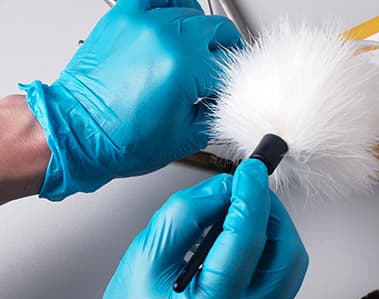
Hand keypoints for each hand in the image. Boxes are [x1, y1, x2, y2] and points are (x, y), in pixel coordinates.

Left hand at [21, 0, 241, 200]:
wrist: (77, 133)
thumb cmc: (120, 138)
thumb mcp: (186, 136)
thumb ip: (214, 112)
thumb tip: (223, 99)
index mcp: (186, 67)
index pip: (229, 67)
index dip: (233, 84)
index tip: (228, 91)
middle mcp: (166, 38)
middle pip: (217, 32)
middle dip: (224, 55)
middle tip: (218, 73)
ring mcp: (144, 23)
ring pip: (192, 12)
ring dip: (201, 32)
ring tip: (198, 50)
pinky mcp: (124, 18)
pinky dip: (172, 4)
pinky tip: (176, 18)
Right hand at [72, 159, 308, 298]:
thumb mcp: (143, 263)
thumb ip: (183, 219)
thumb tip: (221, 188)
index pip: (247, 242)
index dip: (251, 198)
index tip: (251, 171)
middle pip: (286, 254)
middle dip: (271, 213)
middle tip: (247, 191)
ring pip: (292, 264)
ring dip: (275, 230)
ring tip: (243, 212)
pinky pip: (283, 278)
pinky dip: (271, 250)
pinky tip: (245, 238)